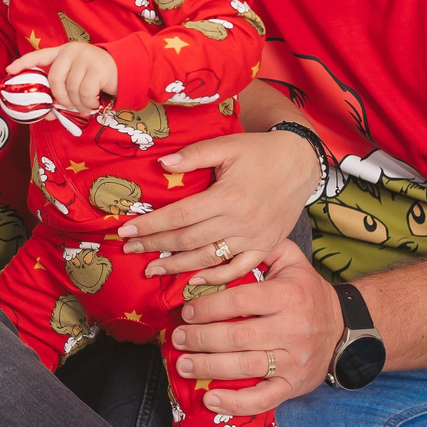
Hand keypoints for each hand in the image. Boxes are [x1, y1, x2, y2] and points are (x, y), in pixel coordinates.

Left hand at [12, 41, 115, 112]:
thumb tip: (46, 114)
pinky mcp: (98, 67)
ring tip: (85, 106)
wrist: (126, 70)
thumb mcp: (76, 81)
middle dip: (59, 97)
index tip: (9, 71)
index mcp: (63, 52)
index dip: (23, 63)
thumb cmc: (97, 78)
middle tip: (68, 106)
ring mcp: (85, 57)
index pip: (39, 55)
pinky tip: (92, 104)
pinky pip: (85, 92)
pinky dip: (87, 103)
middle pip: (54, 78)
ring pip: (70, 88)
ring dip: (77, 104)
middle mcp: (72, 51)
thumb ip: (61, 93)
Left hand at [118, 129, 321, 279]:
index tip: (126, 231)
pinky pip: (238, 270)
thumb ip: (194, 155)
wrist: (301, 164)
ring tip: (151, 270)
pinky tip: (193, 281)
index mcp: (227, 196)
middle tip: (129, 251)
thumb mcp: (227, 145)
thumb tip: (162, 164)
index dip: (150, 225)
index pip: (179, 215)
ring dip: (177, 267)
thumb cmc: (260, 152)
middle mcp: (239, 222)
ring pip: (208, 258)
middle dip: (155, 246)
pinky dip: (215, 278)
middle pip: (188, 239)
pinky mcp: (265, 248)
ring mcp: (254, 239)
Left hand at [168, 241, 341, 416]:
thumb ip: (260, 249)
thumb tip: (220, 248)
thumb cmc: (306, 292)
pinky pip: (263, 399)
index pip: (240, 301)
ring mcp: (294, 360)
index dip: (208, 307)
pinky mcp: (293, 385)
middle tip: (177, 338)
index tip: (186, 311)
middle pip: (237, 336)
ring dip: (208, 367)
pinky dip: (235, 403)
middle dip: (200, 338)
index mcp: (290, 296)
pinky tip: (211, 399)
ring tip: (183, 364)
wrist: (343, 327)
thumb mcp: (291, 261)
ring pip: (245, 367)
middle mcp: (294, 329)